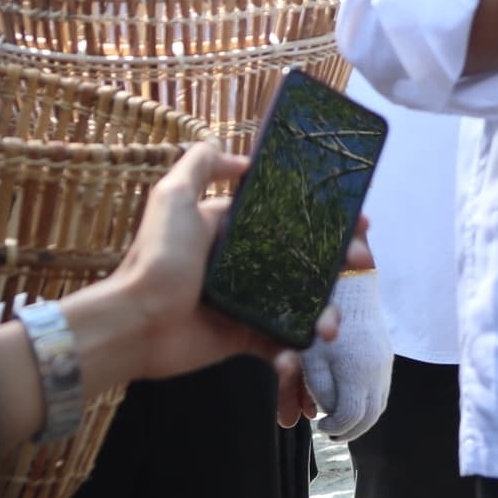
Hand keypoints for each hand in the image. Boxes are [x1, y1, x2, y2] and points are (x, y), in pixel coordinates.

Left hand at [70, 143, 368, 412]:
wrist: (137, 323)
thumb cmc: (159, 257)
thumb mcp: (173, 196)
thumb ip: (202, 164)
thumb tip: (238, 153)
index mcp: (233, 229)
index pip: (289, 216)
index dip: (326, 215)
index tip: (358, 217)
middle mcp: (245, 262)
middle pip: (306, 257)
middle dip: (340, 259)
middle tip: (360, 262)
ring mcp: (248, 300)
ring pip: (302, 299)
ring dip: (326, 308)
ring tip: (332, 322)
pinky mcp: (245, 336)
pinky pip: (282, 338)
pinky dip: (298, 343)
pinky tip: (310, 341)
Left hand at [302, 273, 395, 438]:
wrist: (351, 287)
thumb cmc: (322, 320)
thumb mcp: (312, 357)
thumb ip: (322, 390)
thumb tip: (330, 411)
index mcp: (357, 373)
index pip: (351, 416)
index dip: (336, 427)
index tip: (321, 427)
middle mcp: (376, 371)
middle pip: (371, 415)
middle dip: (351, 430)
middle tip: (333, 434)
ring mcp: (384, 363)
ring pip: (380, 404)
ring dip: (363, 419)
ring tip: (345, 423)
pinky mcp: (386, 355)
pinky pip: (383, 389)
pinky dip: (370, 403)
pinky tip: (357, 402)